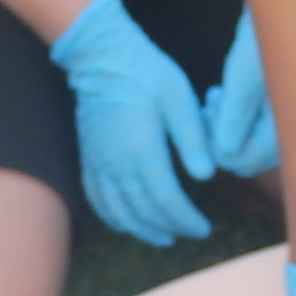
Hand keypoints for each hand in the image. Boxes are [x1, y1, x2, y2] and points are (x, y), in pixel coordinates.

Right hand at [49, 0, 218, 245]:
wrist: (103, 58)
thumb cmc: (147, 73)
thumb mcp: (180, 100)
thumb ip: (193, 140)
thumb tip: (207, 176)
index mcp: (143, 150)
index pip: (167, 200)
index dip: (186, 219)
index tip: (204, 227)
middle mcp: (117, 163)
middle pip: (144, 212)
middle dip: (170, 227)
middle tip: (191, 233)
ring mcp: (99, 163)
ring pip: (119, 212)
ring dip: (142, 230)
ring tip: (164, 237)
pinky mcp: (89, 158)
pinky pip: (97, 200)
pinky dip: (113, 218)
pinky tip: (127, 224)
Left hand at [204, 11, 281, 178]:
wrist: (288, 5)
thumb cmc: (266, 34)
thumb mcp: (244, 72)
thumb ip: (235, 115)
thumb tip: (225, 154)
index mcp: (291, 126)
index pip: (244, 161)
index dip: (217, 146)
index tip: (208, 114)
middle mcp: (292, 131)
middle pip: (246, 158)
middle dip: (221, 138)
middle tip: (209, 107)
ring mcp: (286, 122)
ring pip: (245, 144)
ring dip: (224, 127)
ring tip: (214, 98)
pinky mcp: (277, 110)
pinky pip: (250, 130)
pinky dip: (233, 118)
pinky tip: (221, 95)